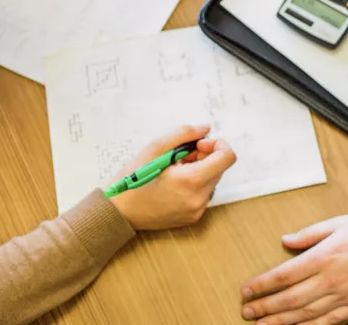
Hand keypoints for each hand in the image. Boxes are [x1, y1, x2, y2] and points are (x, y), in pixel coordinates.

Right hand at [109, 124, 236, 230]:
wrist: (119, 213)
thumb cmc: (133, 179)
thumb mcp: (154, 148)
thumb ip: (184, 133)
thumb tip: (206, 129)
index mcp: (190, 181)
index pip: (227, 157)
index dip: (217, 144)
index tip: (198, 144)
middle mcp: (198, 199)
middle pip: (219, 168)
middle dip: (204, 156)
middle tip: (179, 156)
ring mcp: (197, 211)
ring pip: (211, 180)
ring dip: (199, 169)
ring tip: (173, 170)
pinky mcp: (193, 217)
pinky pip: (203, 193)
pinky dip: (194, 183)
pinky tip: (173, 183)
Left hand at [241, 213, 347, 324]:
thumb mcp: (338, 223)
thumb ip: (309, 235)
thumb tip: (285, 241)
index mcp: (324, 256)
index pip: (284, 275)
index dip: (262, 285)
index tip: (246, 291)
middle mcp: (331, 279)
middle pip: (290, 299)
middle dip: (265, 307)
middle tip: (247, 312)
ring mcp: (345, 296)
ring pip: (306, 315)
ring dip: (280, 322)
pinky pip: (329, 323)